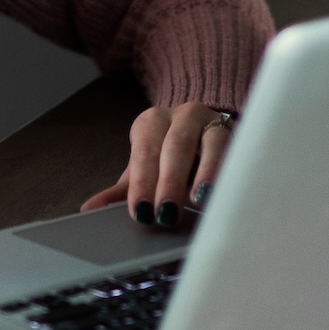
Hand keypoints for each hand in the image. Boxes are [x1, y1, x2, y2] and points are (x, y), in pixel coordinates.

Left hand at [79, 102, 234, 227]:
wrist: (203, 128)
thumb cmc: (168, 156)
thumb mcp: (144, 169)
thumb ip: (121, 190)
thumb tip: (89, 209)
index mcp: (152, 122)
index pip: (145, 151)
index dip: (143, 182)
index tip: (141, 212)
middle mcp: (183, 115)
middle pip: (177, 145)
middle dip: (171, 181)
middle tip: (167, 214)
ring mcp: (213, 121)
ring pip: (212, 142)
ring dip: (207, 172)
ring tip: (201, 199)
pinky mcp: (239, 133)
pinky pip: (238, 149)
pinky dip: (231, 171)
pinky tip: (229, 191)